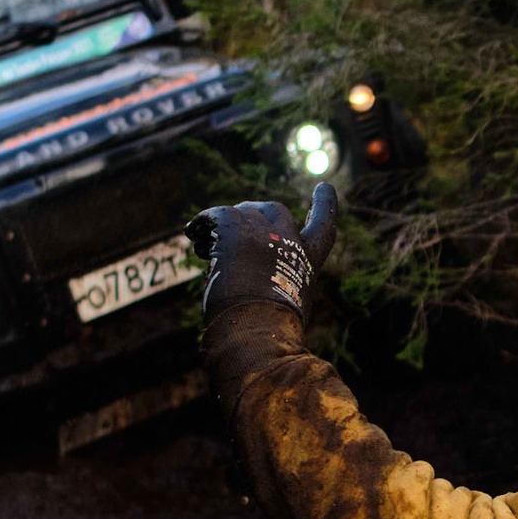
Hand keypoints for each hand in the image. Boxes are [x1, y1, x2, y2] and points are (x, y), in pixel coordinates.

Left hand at [189, 183, 338, 324]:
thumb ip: (280, 280)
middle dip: (253, 216)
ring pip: (240, 212)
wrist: (255, 331)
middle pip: (273, 210)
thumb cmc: (270, 329)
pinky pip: (215, 214)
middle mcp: (288, 239)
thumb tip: (257, 281)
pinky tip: (193, 234)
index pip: (324, 224)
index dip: (324, 204)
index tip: (324, 187)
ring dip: (223, 226)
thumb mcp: (289, 304)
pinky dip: (202, 223)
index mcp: (308, 259)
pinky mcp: (233, 229)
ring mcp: (261, 231)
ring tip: (204, 248)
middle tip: (233, 234)